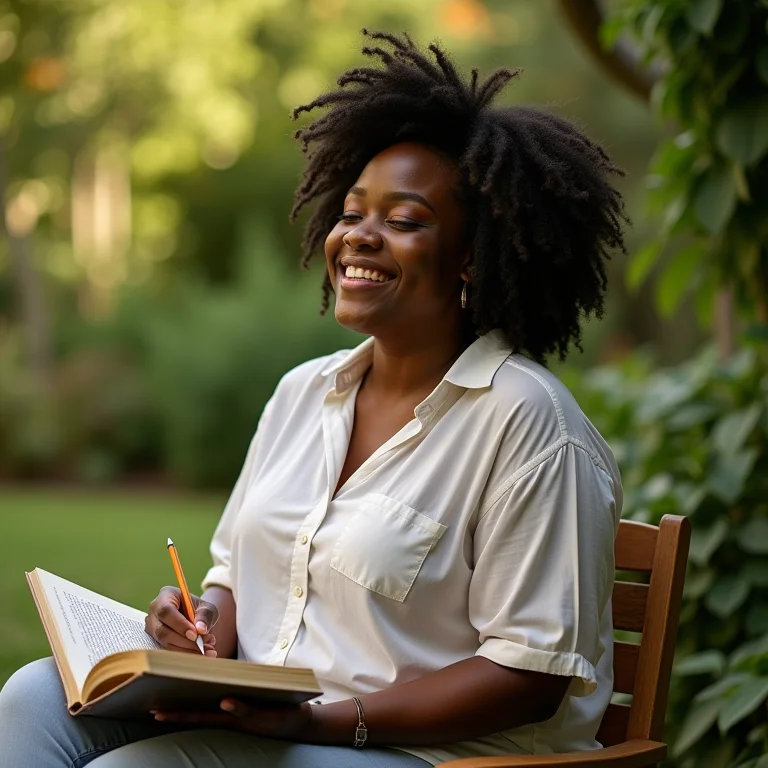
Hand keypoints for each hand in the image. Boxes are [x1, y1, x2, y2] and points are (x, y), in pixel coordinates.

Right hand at [145, 586, 218, 655]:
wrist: (196, 618)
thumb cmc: (200, 610)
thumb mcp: (207, 608)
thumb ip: (205, 616)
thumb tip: (201, 630)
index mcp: (166, 596)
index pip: (166, 611)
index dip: (179, 624)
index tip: (195, 635)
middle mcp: (154, 611)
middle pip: (162, 630)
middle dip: (184, 642)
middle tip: (204, 646)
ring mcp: (152, 627)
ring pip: (165, 643)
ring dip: (187, 650)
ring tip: (209, 650)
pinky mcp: (155, 641)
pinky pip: (168, 650)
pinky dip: (186, 654)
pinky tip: (203, 654)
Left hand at [153, 699, 313, 740]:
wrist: (303, 722)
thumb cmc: (287, 717)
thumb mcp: (269, 717)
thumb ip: (248, 711)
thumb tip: (225, 702)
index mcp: (232, 718)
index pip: (200, 716)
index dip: (179, 715)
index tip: (157, 712)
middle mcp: (230, 715)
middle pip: (198, 713)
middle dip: (175, 711)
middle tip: (151, 709)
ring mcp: (236, 711)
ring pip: (206, 709)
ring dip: (187, 707)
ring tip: (165, 703)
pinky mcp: (245, 707)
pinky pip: (219, 705)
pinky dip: (206, 701)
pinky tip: (198, 693)